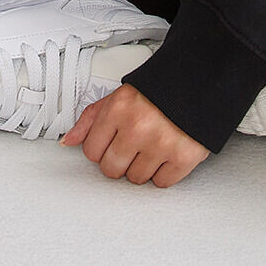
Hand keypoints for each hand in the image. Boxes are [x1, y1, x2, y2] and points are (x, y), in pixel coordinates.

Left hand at [61, 83, 210, 186]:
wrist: (196, 83)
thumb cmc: (156, 91)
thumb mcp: (117, 97)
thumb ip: (90, 119)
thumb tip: (69, 141)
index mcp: (118, 110)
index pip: (92, 151)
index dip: (101, 148)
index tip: (110, 143)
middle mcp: (137, 128)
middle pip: (111, 169)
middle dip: (119, 160)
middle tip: (131, 145)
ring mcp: (160, 144)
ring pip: (136, 179)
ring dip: (142, 166)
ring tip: (150, 145)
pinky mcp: (183, 157)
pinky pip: (162, 183)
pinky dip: (164, 173)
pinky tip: (165, 153)